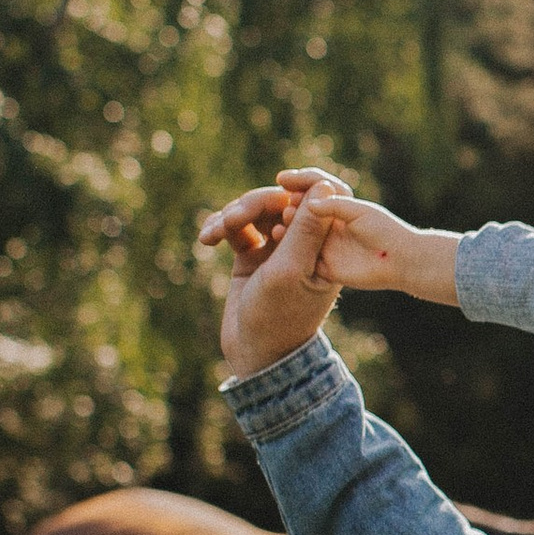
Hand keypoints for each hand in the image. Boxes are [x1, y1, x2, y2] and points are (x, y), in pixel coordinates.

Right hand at [198, 170, 457, 303]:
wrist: (253, 353)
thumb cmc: (278, 316)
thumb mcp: (291, 269)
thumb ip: (306, 228)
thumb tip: (325, 185)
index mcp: (326, 246)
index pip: (327, 198)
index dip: (305, 182)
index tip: (283, 181)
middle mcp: (305, 244)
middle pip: (284, 199)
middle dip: (256, 202)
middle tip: (235, 218)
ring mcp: (278, 249)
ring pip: (258, 210)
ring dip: (234, 214)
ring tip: (217, 231)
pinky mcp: (253, 256)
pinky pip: (238, 228)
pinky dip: (221, 227)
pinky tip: (206, 238)